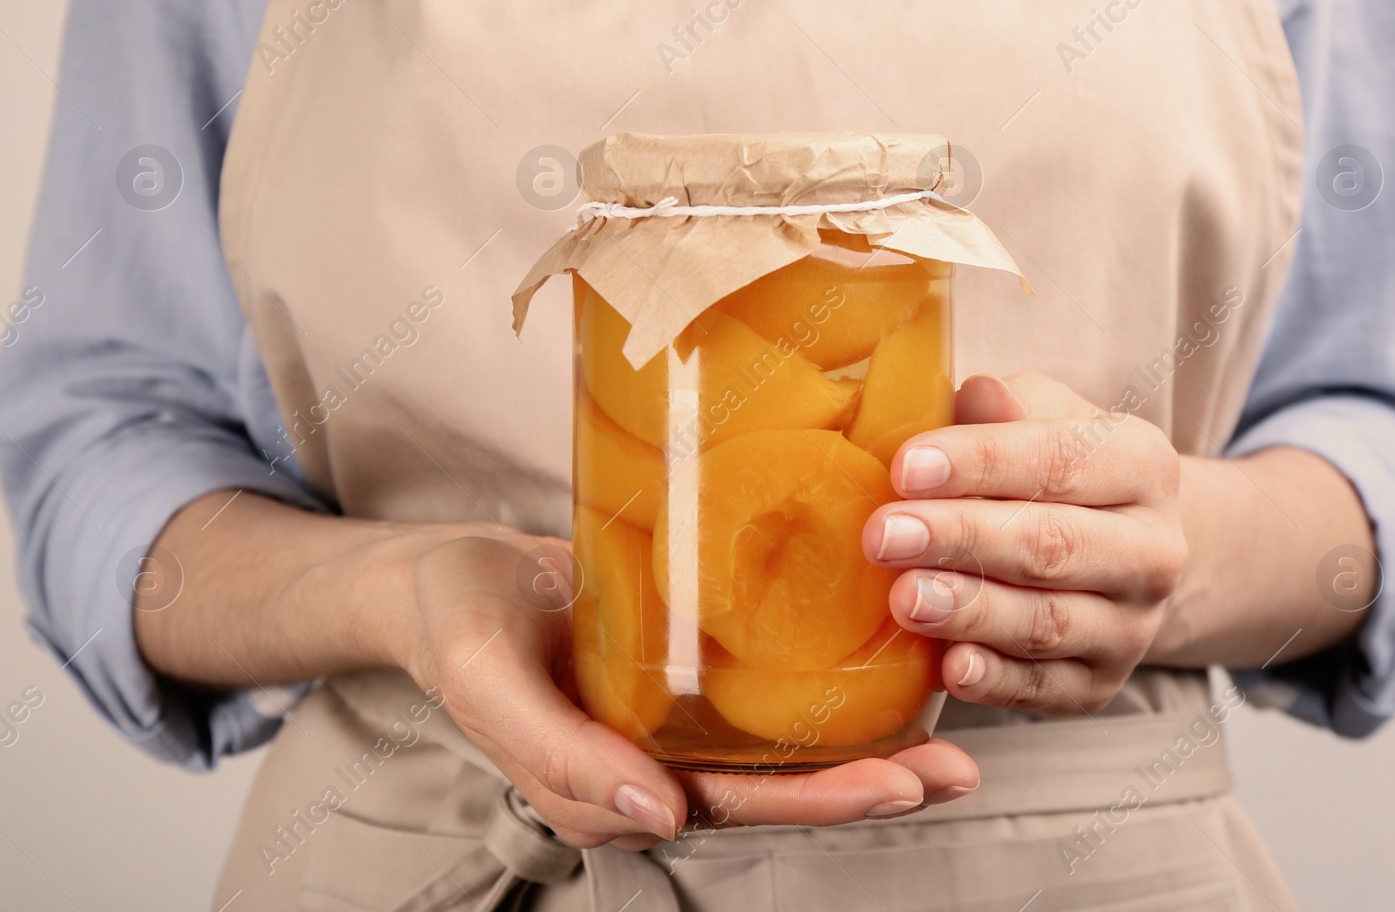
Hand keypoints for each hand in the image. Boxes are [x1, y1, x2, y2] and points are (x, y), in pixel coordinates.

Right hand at [398, 532, 978, 849]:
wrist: (440, 576)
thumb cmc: (455, 623)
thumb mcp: (487, 681)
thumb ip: (561, 757)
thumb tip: (661, 818)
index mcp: (609, 788)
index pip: (732, 808)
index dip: (817, 803)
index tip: (895, 786)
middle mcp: (652, 769)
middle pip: (776, 788)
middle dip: (870, 783)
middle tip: (953, 765)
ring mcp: (669, 726)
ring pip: (779, 750)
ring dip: (862, 744)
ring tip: (947, 732)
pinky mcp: (679, 679)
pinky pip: (759, 697)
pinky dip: (822, 692)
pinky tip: (880, 669)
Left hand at [861, 373, 1186, 714]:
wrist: (1122, 552)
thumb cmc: (1056, 469)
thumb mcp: (1044, 417)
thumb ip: (1007, 407)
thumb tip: (975, 394)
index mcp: (1141, 465)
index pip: (1059, 461)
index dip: (980, 463)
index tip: (905, 467)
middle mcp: (1153, 550)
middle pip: (1052, 546)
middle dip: (960, 539)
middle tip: (883, 537)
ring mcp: (1132, 626)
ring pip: (1047, 622)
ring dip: (970, 612)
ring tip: (904, 598)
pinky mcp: (1102, 685)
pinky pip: (1045, 688)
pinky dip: (996, 681)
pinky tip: (947, 666)